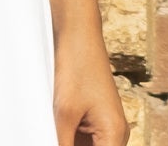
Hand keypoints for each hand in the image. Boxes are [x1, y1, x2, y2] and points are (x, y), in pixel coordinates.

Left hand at [52, 20, 130, 145]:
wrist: (78, 33)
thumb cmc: (76, 67)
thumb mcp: (64, 114)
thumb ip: (60, 145)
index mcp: (115, 136)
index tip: (61, 143)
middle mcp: (116, 135)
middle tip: (51, 134)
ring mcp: (105, 127)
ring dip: (67, 143)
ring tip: (52, 129)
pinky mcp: (95, 118)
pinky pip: (82, 141)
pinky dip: (67, 140)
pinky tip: (52, 130)